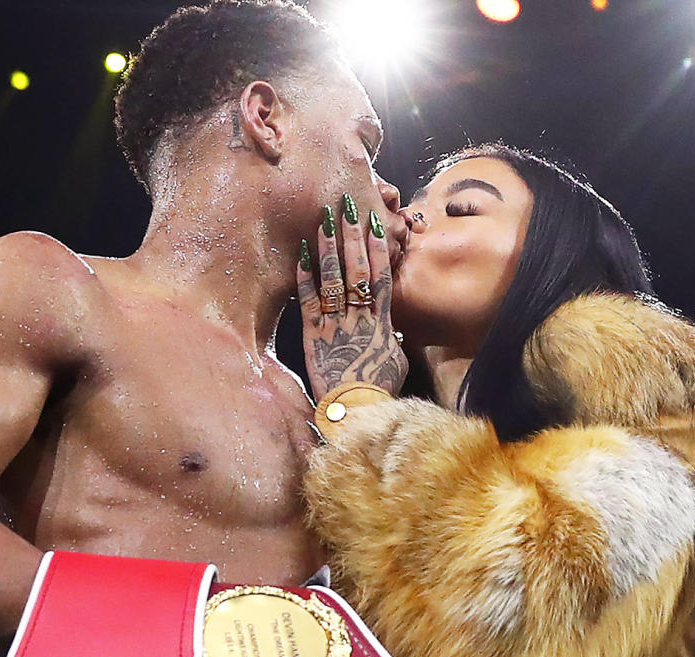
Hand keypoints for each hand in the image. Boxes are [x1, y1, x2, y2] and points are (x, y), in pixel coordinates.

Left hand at [297, 194, 407, 397]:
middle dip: (352, 236)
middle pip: (357, 268)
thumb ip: (392, 341)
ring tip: (323, 220)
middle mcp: (359, 317)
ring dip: (328, 247)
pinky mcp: (312, 336)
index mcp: (382, 323)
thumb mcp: (395, 363)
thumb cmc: (379, 391)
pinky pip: (308, 301)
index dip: (378, 248)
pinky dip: (304, 277)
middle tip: (348, 206)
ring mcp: (335, 324)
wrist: (355, 413)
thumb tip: (392, 333)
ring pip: (333, 278)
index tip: (375, 223)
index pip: (380, 276)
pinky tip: (299, 254)